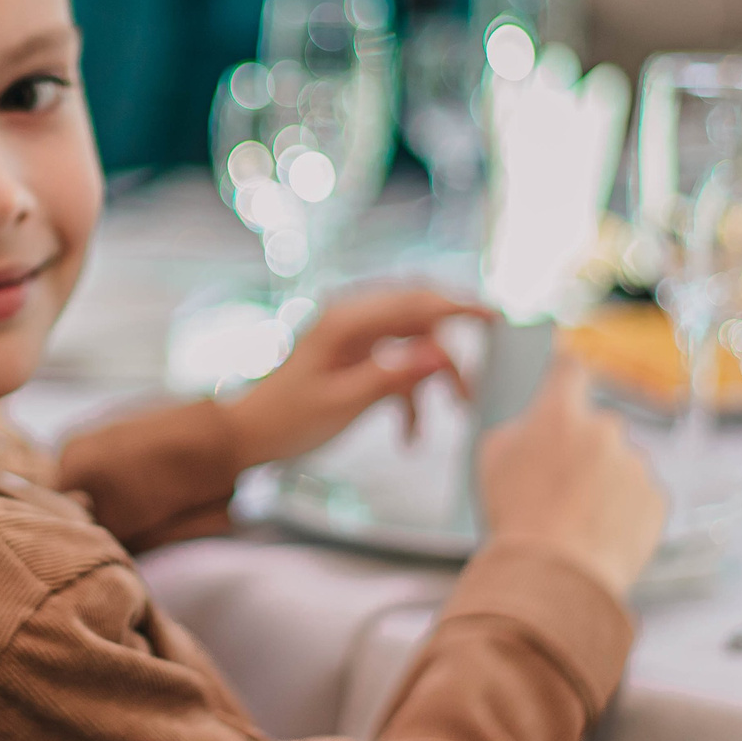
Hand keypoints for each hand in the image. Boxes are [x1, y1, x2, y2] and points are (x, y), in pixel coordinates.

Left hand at [221, 285, 485, 470]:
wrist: (248, 435)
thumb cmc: (288, 420)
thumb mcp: (344, 403)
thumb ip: (392, 377)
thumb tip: (439, 355)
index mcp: (345, 321)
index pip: (413, 303)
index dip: (456, 308)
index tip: (492, 318)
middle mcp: (351, 320)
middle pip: (418, 320)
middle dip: (448, 354)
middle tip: (470, 389)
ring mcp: (353, 339)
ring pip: (411, 346)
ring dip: (432, 381)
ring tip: (450, 417)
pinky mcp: (354, 358)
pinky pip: (395, 368)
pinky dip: (408, 397)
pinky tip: (409, 436)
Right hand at [476, 360, 666, 599]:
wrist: (556, 575)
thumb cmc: (517, 517)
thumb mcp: (492, 460)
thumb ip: (519, 430)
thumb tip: (534, 425)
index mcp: (560, 413)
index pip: (569, 370)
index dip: (565, 376)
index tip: (566, 378)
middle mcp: (605, 429)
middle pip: (595, 427)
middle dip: (582, 449)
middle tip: (559, 485)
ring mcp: (635, 464)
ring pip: (620, 464)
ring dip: (604, 482)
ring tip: (577, 520)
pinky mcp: (656, 498)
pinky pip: (639, 496)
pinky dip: (624, 510)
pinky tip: (598, 533)